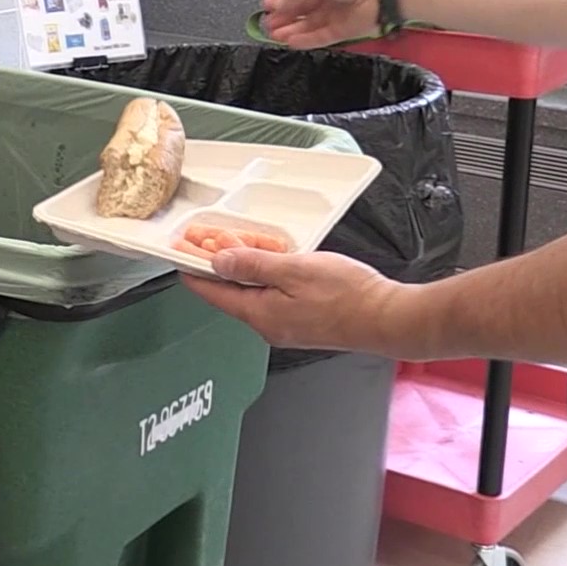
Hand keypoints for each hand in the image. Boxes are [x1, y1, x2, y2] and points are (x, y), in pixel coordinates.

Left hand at [183, 246, 421, 356]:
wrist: (388, 318)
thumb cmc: (349, 296)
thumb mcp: (293, 269)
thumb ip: (253, 265)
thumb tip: (218, 262)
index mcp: (259, 314)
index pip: (212, 293)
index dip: (192, 270)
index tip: (179, 252)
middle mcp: (268, 325)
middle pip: (230, 293)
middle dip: (217, 265)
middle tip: (209, 240)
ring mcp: (285, 326)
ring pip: (252, 294)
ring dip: (243, 269)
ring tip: (240, 244)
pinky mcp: (303, 322)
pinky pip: (272, 297)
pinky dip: (265, 277)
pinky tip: (274, 261)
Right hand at [261, 0, 379, 47]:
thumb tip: (275, 3)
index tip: (266, 7)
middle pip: (299, 8)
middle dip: (282, 16)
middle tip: (267, 24)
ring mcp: (334, 13)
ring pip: (307, 24)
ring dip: (290, 30)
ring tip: (274, 36)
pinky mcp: (341, 30)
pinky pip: (319, 37)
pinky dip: (305, 40)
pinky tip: (291, 42)